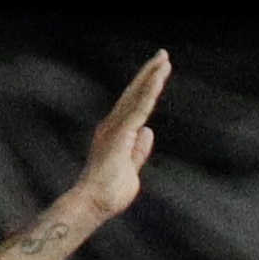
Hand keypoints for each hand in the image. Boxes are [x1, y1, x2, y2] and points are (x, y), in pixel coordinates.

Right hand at [73, 51, 170, 220]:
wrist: (94, 204)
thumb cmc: (109, 193)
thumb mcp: (131, 169)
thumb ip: (139, 150)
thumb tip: (148, 131)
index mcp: (116, 133)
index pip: (134, 105)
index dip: (146, 87)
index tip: (159, 72)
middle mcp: (114, 126)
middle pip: (135, 93)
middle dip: (150, 73)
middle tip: (164, 55)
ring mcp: (116, 128)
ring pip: (137, 96)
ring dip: (151, 76)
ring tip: (164, 59)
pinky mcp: (121, 133)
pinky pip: (138, 108)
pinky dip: (148, 92)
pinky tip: (158, 78)